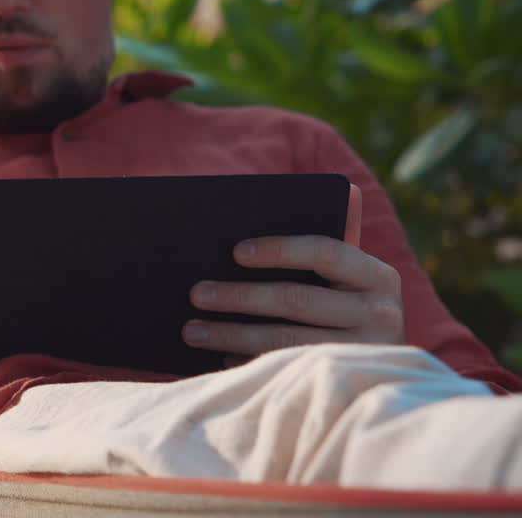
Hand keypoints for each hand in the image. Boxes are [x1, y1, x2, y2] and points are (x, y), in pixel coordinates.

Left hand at [182, 183, 404, 360]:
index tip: (236, 252)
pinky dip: (247, 362)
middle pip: (296, 300)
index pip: (325, 252)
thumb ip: (330, 242)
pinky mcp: (341, 383)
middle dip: (238, 296)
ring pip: (284, 340)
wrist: (386, 378)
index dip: (279, 249)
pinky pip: (283, 369)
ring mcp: (363, 355)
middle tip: (195, 293)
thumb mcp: (348, 278)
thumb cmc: (349, 307)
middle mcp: (381, 316)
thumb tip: (339, 193)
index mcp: (378, 276)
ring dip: (231, 334)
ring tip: (191, 331)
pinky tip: (219, 356)